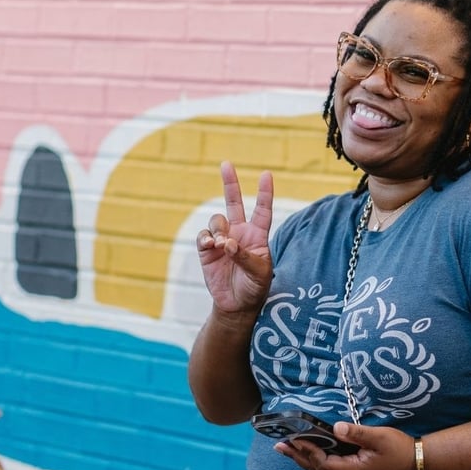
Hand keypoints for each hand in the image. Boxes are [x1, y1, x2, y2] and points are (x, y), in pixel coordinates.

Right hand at [196, 162, 274, 313]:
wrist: (237, 305)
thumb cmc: (254, 288)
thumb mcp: (258, 273)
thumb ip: (245, 256)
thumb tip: (227, 243)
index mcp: (257, 236)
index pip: (262, 210)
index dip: (264, 193)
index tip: (267, 174)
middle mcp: (239, 233)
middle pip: (234, 202)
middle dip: (230, 183)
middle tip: (226, 164)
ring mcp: (222, 240)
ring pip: (217, 220)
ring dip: (219, 230)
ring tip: (221, 246)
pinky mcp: (207, 250)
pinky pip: (203, 236)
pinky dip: (206, 238)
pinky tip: (211, 246)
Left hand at [276, 423, 415, 469]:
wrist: (417, 464)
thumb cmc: (400, 449)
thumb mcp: (379, 437)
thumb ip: (356, 433)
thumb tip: (335, 427)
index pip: (322, 462)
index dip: (307, 450)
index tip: (293, 438)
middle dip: (298, 457)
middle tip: (279, 446)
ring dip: (305, 461)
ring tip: (289, 450)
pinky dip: (316, 464)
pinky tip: (311, 457)